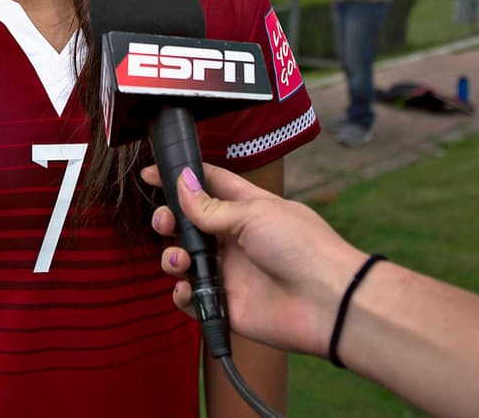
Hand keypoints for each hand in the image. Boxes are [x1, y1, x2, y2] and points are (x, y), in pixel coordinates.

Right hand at [143, 163, 366, 355]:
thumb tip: (181, 184)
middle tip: (164, 223)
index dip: (181, 178)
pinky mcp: (226, 304)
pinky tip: (186, 288)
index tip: (150, 174)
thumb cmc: (302, 248)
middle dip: (169, 221)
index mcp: (247, 208)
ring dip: (173, 257)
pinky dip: (183, 293)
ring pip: (186, 261)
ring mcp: (230, 272)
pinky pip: (193, 299)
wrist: (327, 302)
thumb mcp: (254, 214)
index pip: (209, 185)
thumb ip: (211, 206)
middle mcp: (235, 239)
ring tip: (179, 260)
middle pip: (189, 225)